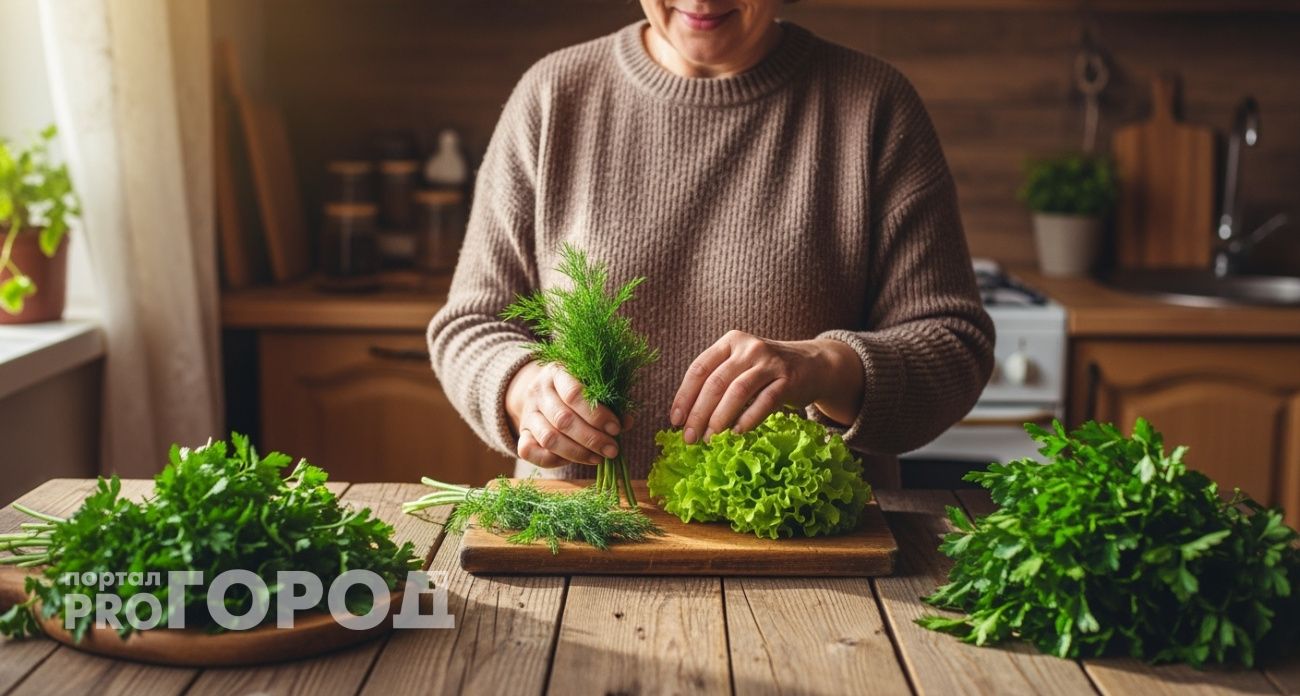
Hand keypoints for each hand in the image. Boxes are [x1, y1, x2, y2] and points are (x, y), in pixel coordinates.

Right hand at [505, 361, 628, 467]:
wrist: (544, 392)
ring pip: (549, 438)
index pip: (574, 393)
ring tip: (599, 458)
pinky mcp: (521, 433)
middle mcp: (538, 391)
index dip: (597, 415)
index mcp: (557, 372)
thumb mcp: (593, 388)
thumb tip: (627, 422)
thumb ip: (611, 403)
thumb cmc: (578, 390)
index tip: (616, 428)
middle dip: (591, 438)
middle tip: (612, 450)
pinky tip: (573, 460)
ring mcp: (528, 413)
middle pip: (563, 419)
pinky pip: (528, 452)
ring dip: (577, 453)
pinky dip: (552, 460)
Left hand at [669, 330, 863, 443]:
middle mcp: (748, 347)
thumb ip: (718, 382)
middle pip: (715, 382)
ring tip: (709, 439)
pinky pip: (764, 402)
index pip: (699, 369)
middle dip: (699, 413)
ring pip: (737, 392)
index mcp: (730, 342)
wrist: (812, 364)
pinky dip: (747, 419)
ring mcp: (769, 362)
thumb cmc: (766, 372)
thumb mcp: (740, 366)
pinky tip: (736, 434)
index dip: (684, 396)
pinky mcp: (788, 379)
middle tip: (690, 438)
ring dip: (719, 419)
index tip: (675, 420)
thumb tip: (688, 419)